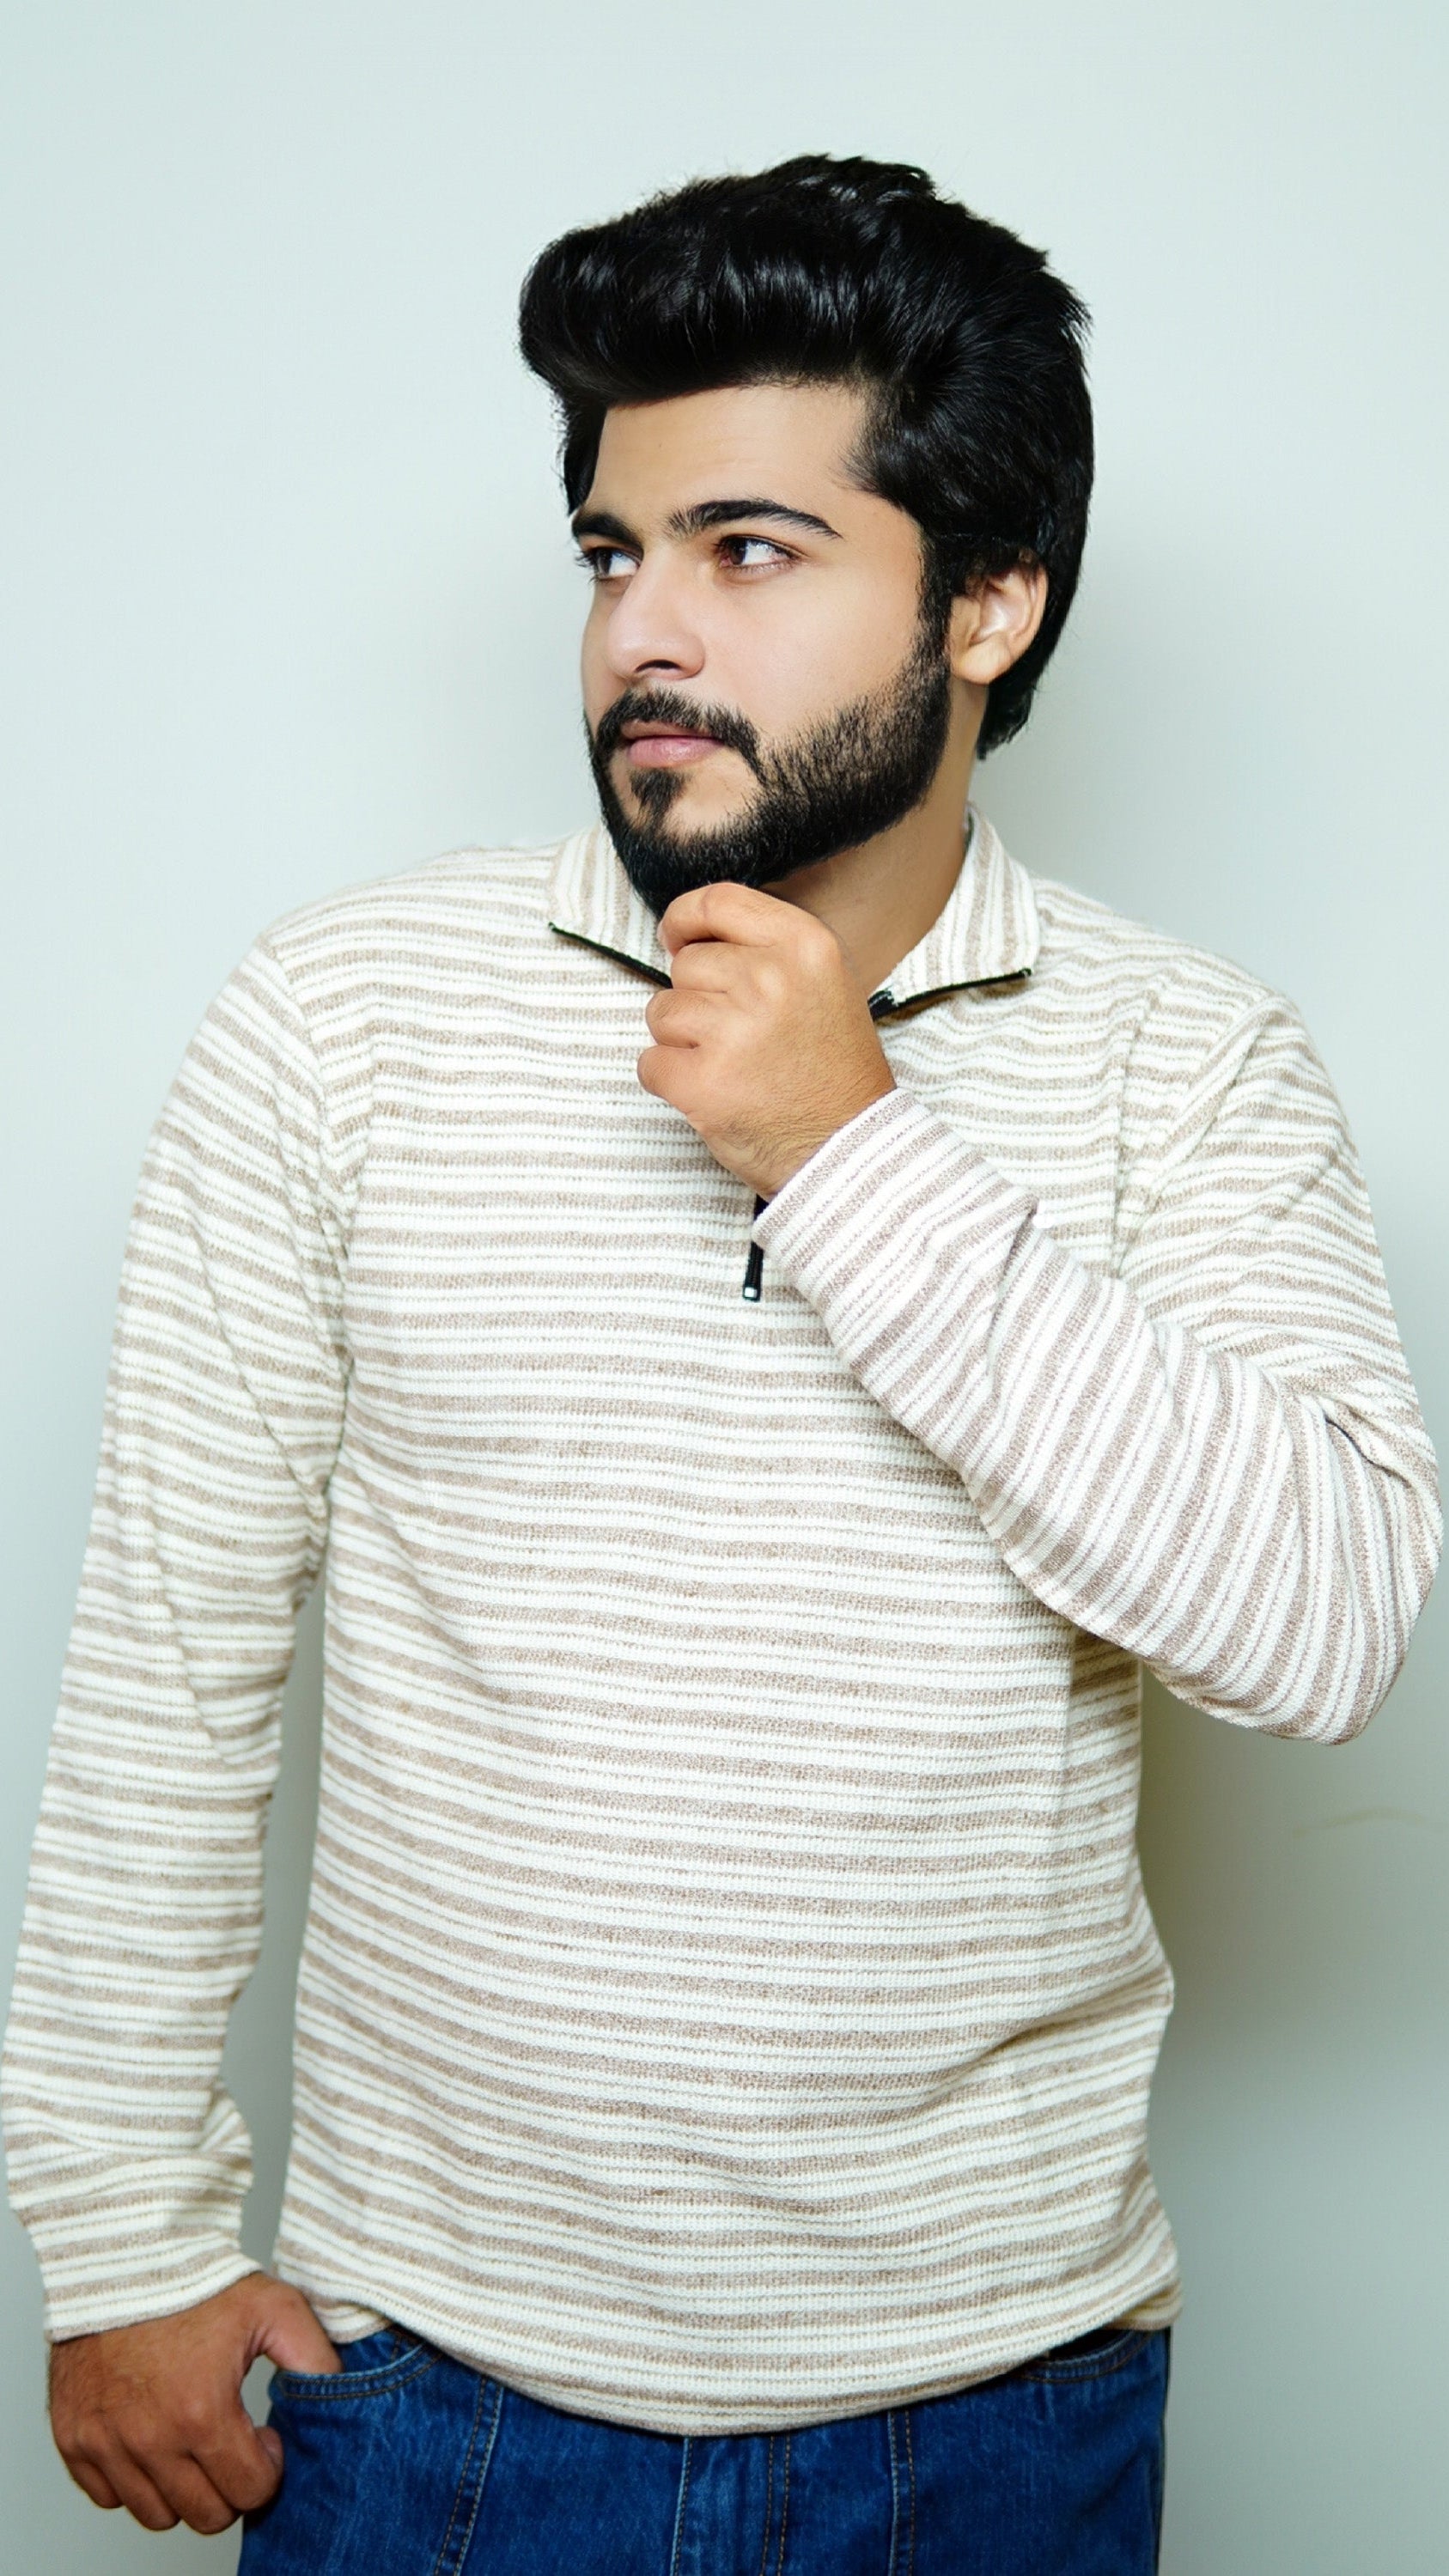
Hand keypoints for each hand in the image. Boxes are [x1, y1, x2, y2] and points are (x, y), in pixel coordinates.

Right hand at [49, 2272, 338, 2533]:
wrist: (124, 2254)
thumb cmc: (195, 2279)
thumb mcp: (273, 2308)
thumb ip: (314, 2359)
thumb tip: (340, 2397)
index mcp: (202, 2413)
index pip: (250, 2492)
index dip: (266, 2467)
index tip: (262, 2436)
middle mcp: (149, 2439)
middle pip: (205, 2515)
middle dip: (229, 2486)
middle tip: (231, 2443)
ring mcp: (106, 2443)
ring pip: (156, 2515)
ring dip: (181, 2489)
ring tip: (192, 2440)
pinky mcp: (73, 2438)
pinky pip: (108, 2496)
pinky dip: (132, 2479)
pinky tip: (152, 2437)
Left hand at [640, 883, 894, 1196]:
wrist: (850, 1150)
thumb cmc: (834, 1072)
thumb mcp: (825, 984)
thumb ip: (767, 950)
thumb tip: (689, 934)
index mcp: (804, 947)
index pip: (716, 902)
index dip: (684, 920)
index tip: (676, 939)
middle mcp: (770, 980)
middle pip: (685, 964)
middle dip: (696, 998)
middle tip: (738, 1036)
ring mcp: (734, 1033)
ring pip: (662, 1011)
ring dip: (682, 1040)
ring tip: (730, 1065)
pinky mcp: (702, 1084)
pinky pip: (650, 1062)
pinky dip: (670, 1080)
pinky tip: (714, 1092)